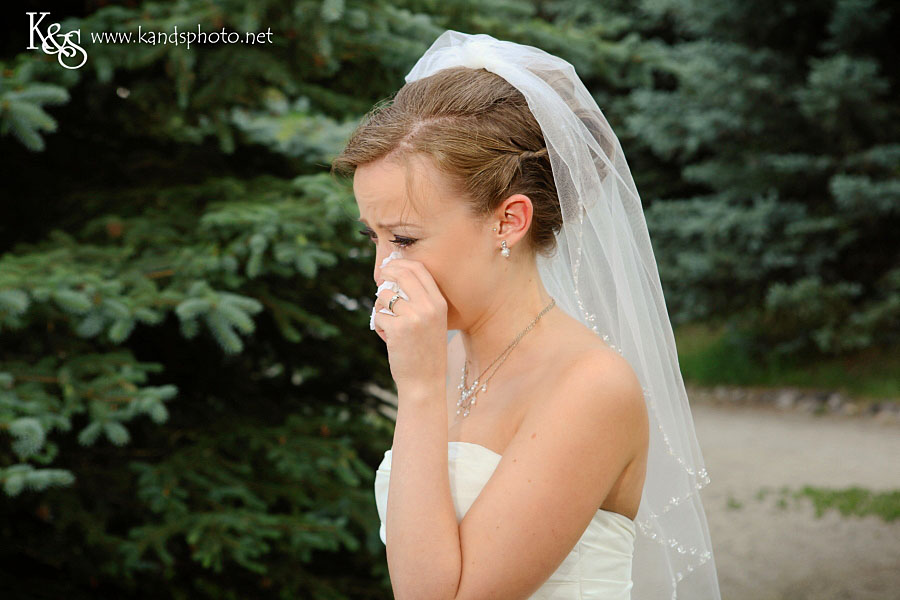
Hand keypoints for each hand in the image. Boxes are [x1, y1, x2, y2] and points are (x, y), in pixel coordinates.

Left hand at [372, 258, 447, 396]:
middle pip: (402, 274)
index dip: (401, 264)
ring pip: (384, 296)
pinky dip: (379, 327)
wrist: (425, 382)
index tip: (390, 267)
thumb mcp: (431, 322)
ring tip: (388, 325)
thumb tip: (392, 277)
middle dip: (386, 273)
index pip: (419, 269)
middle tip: (380, 279)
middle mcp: (428, 307)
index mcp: (439, 303)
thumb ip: (419, 300)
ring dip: (380, 307)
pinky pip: (379, 316)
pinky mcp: (397, 329)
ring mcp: (413, 317)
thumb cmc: (425, 351)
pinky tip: (388, 339)